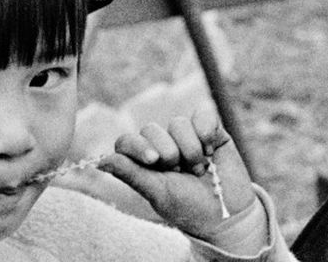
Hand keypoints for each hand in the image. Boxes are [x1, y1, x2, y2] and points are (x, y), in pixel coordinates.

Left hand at [102, 106, 261, 250]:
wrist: (227, 214)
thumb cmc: (189, 207)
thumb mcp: (159, 193)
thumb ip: (131, 175)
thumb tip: (100, 161)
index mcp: (143, 162)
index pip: (126, 142)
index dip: (137, 147)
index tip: (155, 161)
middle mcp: (162, 145)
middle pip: (151, 129)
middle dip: (169, 153)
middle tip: (182, 173)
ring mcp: (185, 136)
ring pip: (177, 123)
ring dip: (191, 150)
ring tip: (200, 169)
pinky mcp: (209, 129)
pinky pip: (202, 114)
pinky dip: (206, 131)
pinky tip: (211, 151)